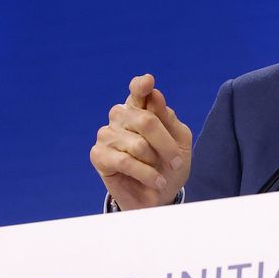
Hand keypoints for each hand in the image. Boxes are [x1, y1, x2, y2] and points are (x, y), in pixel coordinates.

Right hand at [91, 74, 192, 209]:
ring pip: (138, 144)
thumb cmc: (169, 165)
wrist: (160, 195)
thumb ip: (168, 119)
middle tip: (176, 162)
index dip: (141, 86)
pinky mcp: (98, 155)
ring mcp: (107, 134)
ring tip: (160, 175)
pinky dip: (145, 174)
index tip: (148, 81)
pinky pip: (125, 161)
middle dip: (166, 145)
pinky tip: (154, 182)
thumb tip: (155, 94)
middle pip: (146, 120)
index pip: (138, 91)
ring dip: (155, 163)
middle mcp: (121, 116)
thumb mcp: (179, 142)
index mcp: (141, 108)